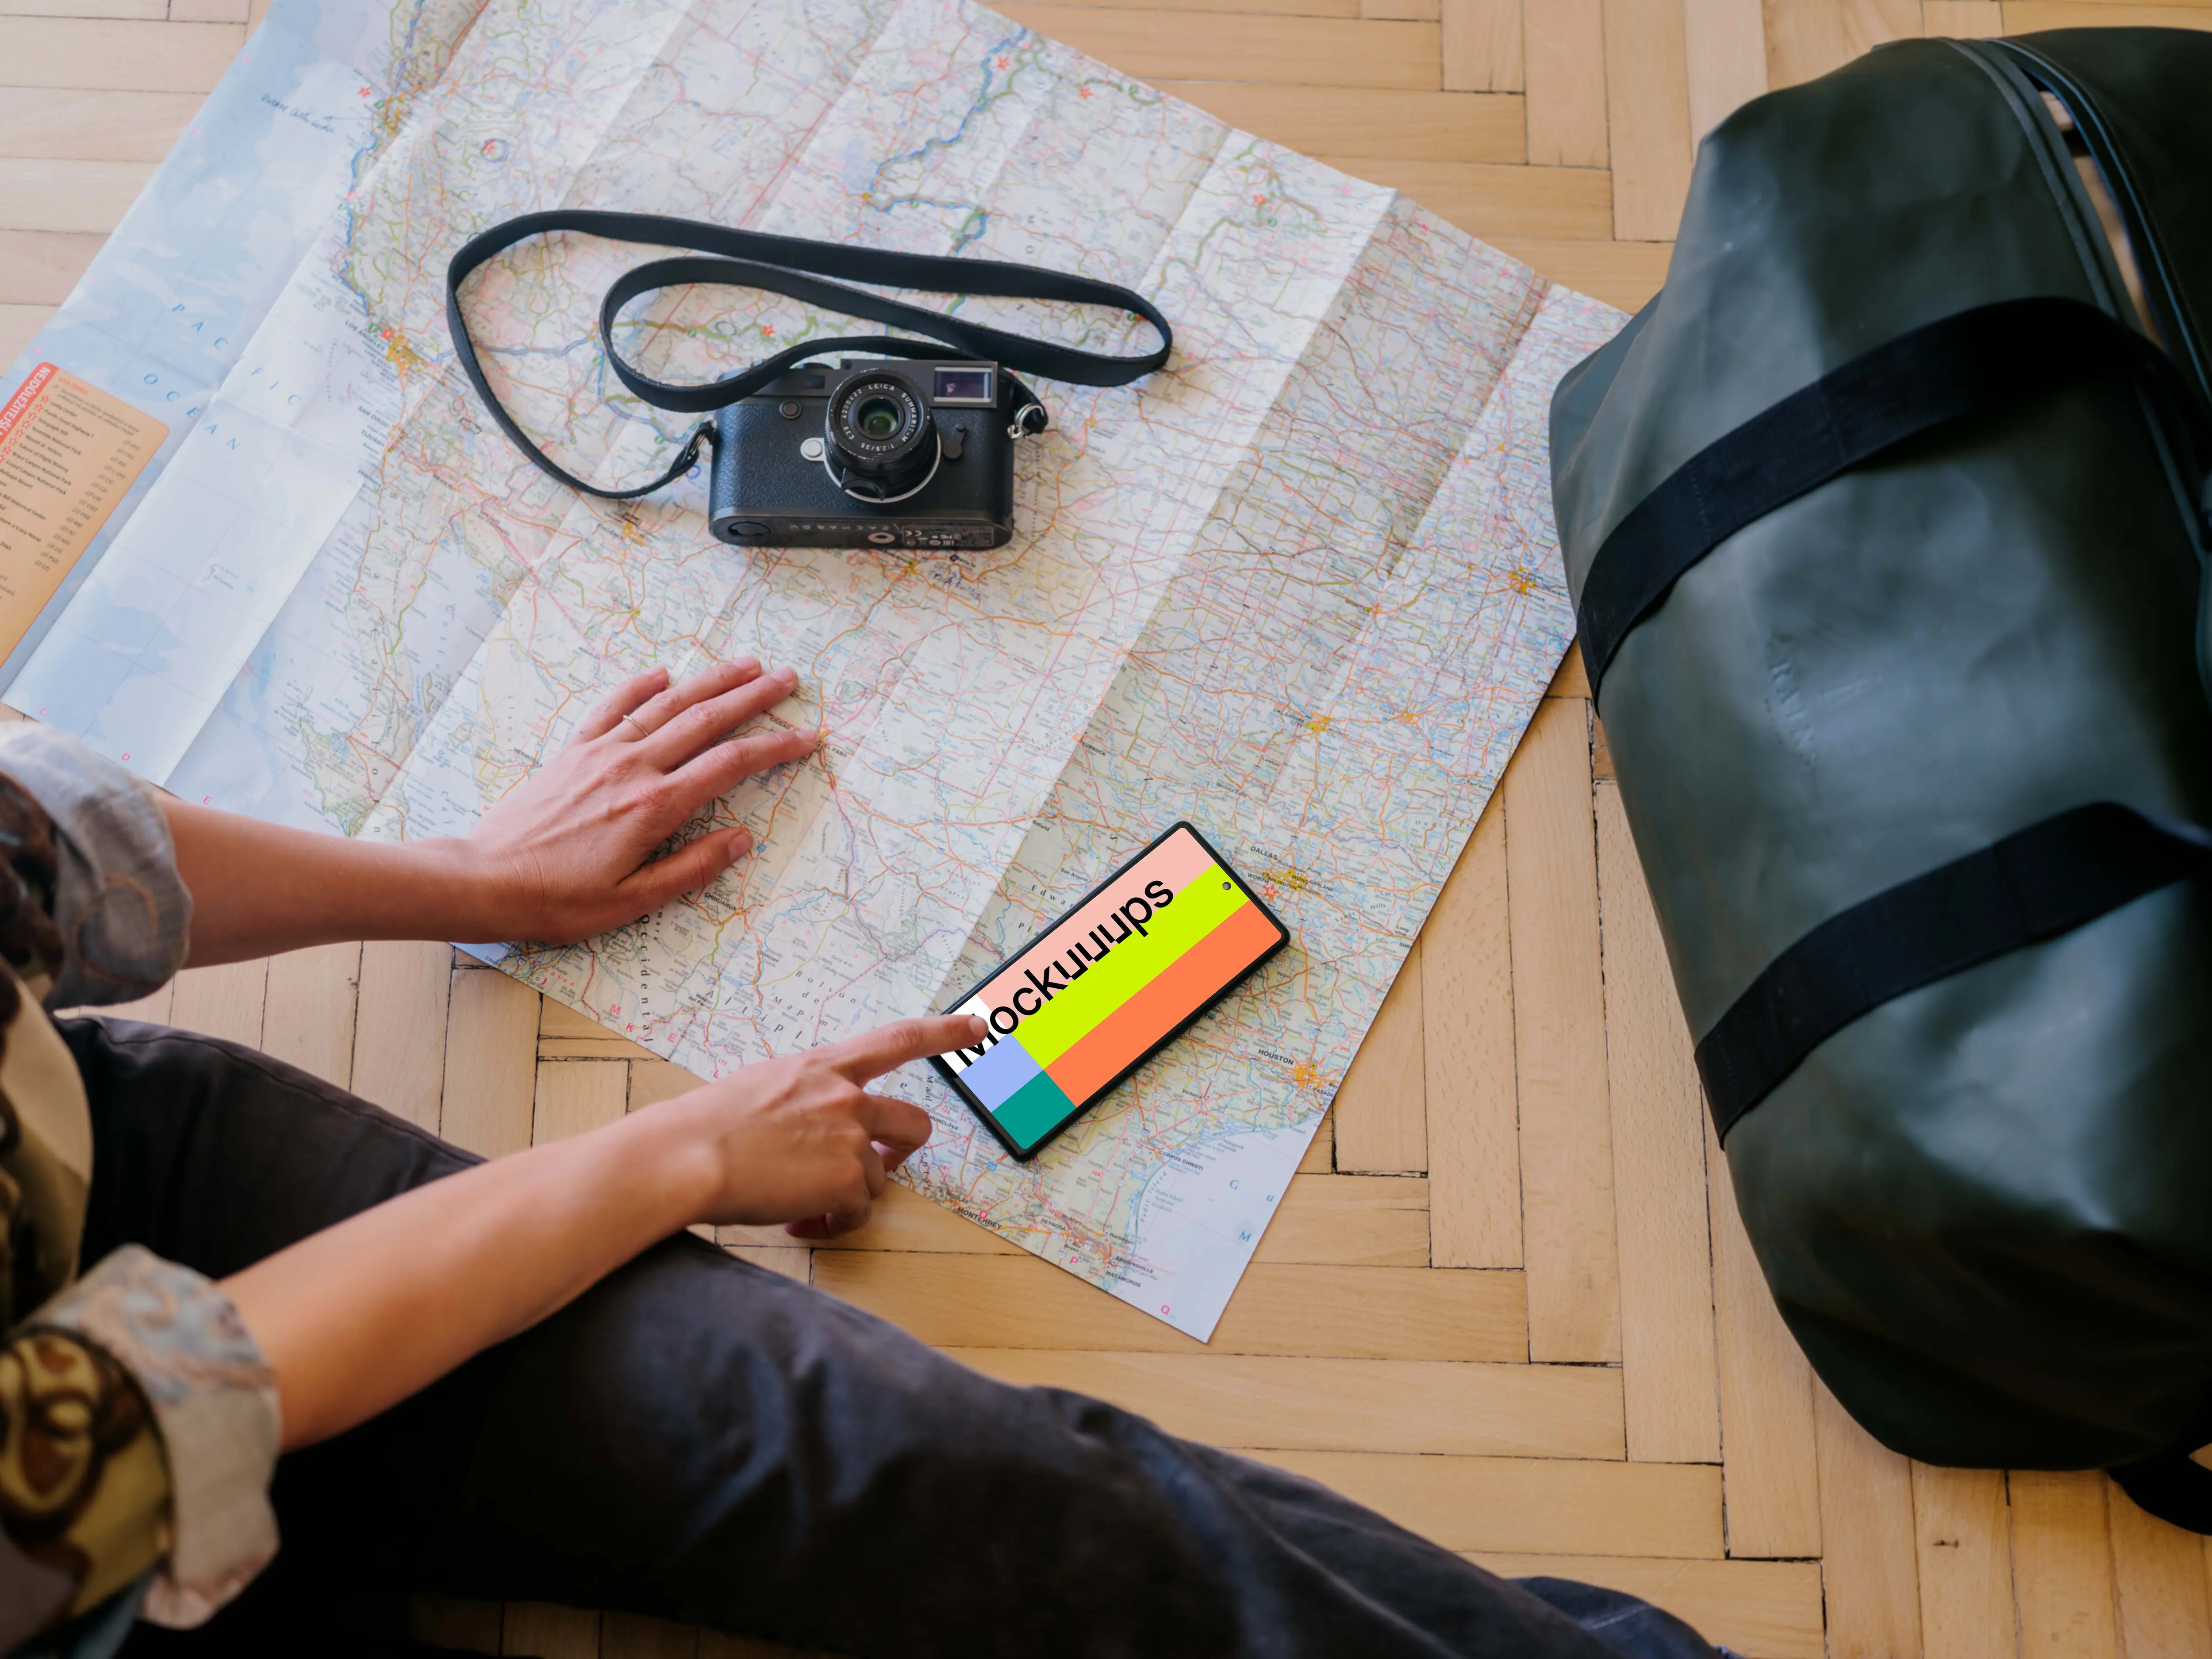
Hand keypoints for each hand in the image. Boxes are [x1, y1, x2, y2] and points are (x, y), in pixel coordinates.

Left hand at [459, 660, 817, 943]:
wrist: (483, 880)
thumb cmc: (558, 900)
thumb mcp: (633, 900)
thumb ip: (692, 867)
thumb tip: (742, 838)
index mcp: (654, 807)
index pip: (730, 766)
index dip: (774, 748)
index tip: (807, 738)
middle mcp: (632, 768)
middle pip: (705, 721)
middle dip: (753, 698)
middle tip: (789, 678)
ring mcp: (600, 754)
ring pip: (666, 705)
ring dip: (709, 682)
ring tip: (745, 665)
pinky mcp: (572, 752)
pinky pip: (612, 707)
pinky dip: (639, 686)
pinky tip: (662, 673)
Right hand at [648, 1014, 982, 1238]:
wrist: (686, 1156)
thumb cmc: (704, 1125)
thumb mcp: (759, 1088)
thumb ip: (800, 1099)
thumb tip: (810, 1131)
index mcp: (822, 1065)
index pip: (896, 1039)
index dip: (942, 1032)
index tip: (976, 1026)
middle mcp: (846, 1096)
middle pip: (914, 1123)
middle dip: (902, 1150)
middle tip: (875, 1169)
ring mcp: (850, 1138)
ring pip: (876, 1179)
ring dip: (846, 1197)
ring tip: (800, 1204)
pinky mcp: (845, 1181)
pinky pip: (856, 1214)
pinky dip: (833, 1224)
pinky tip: (800, 1222)